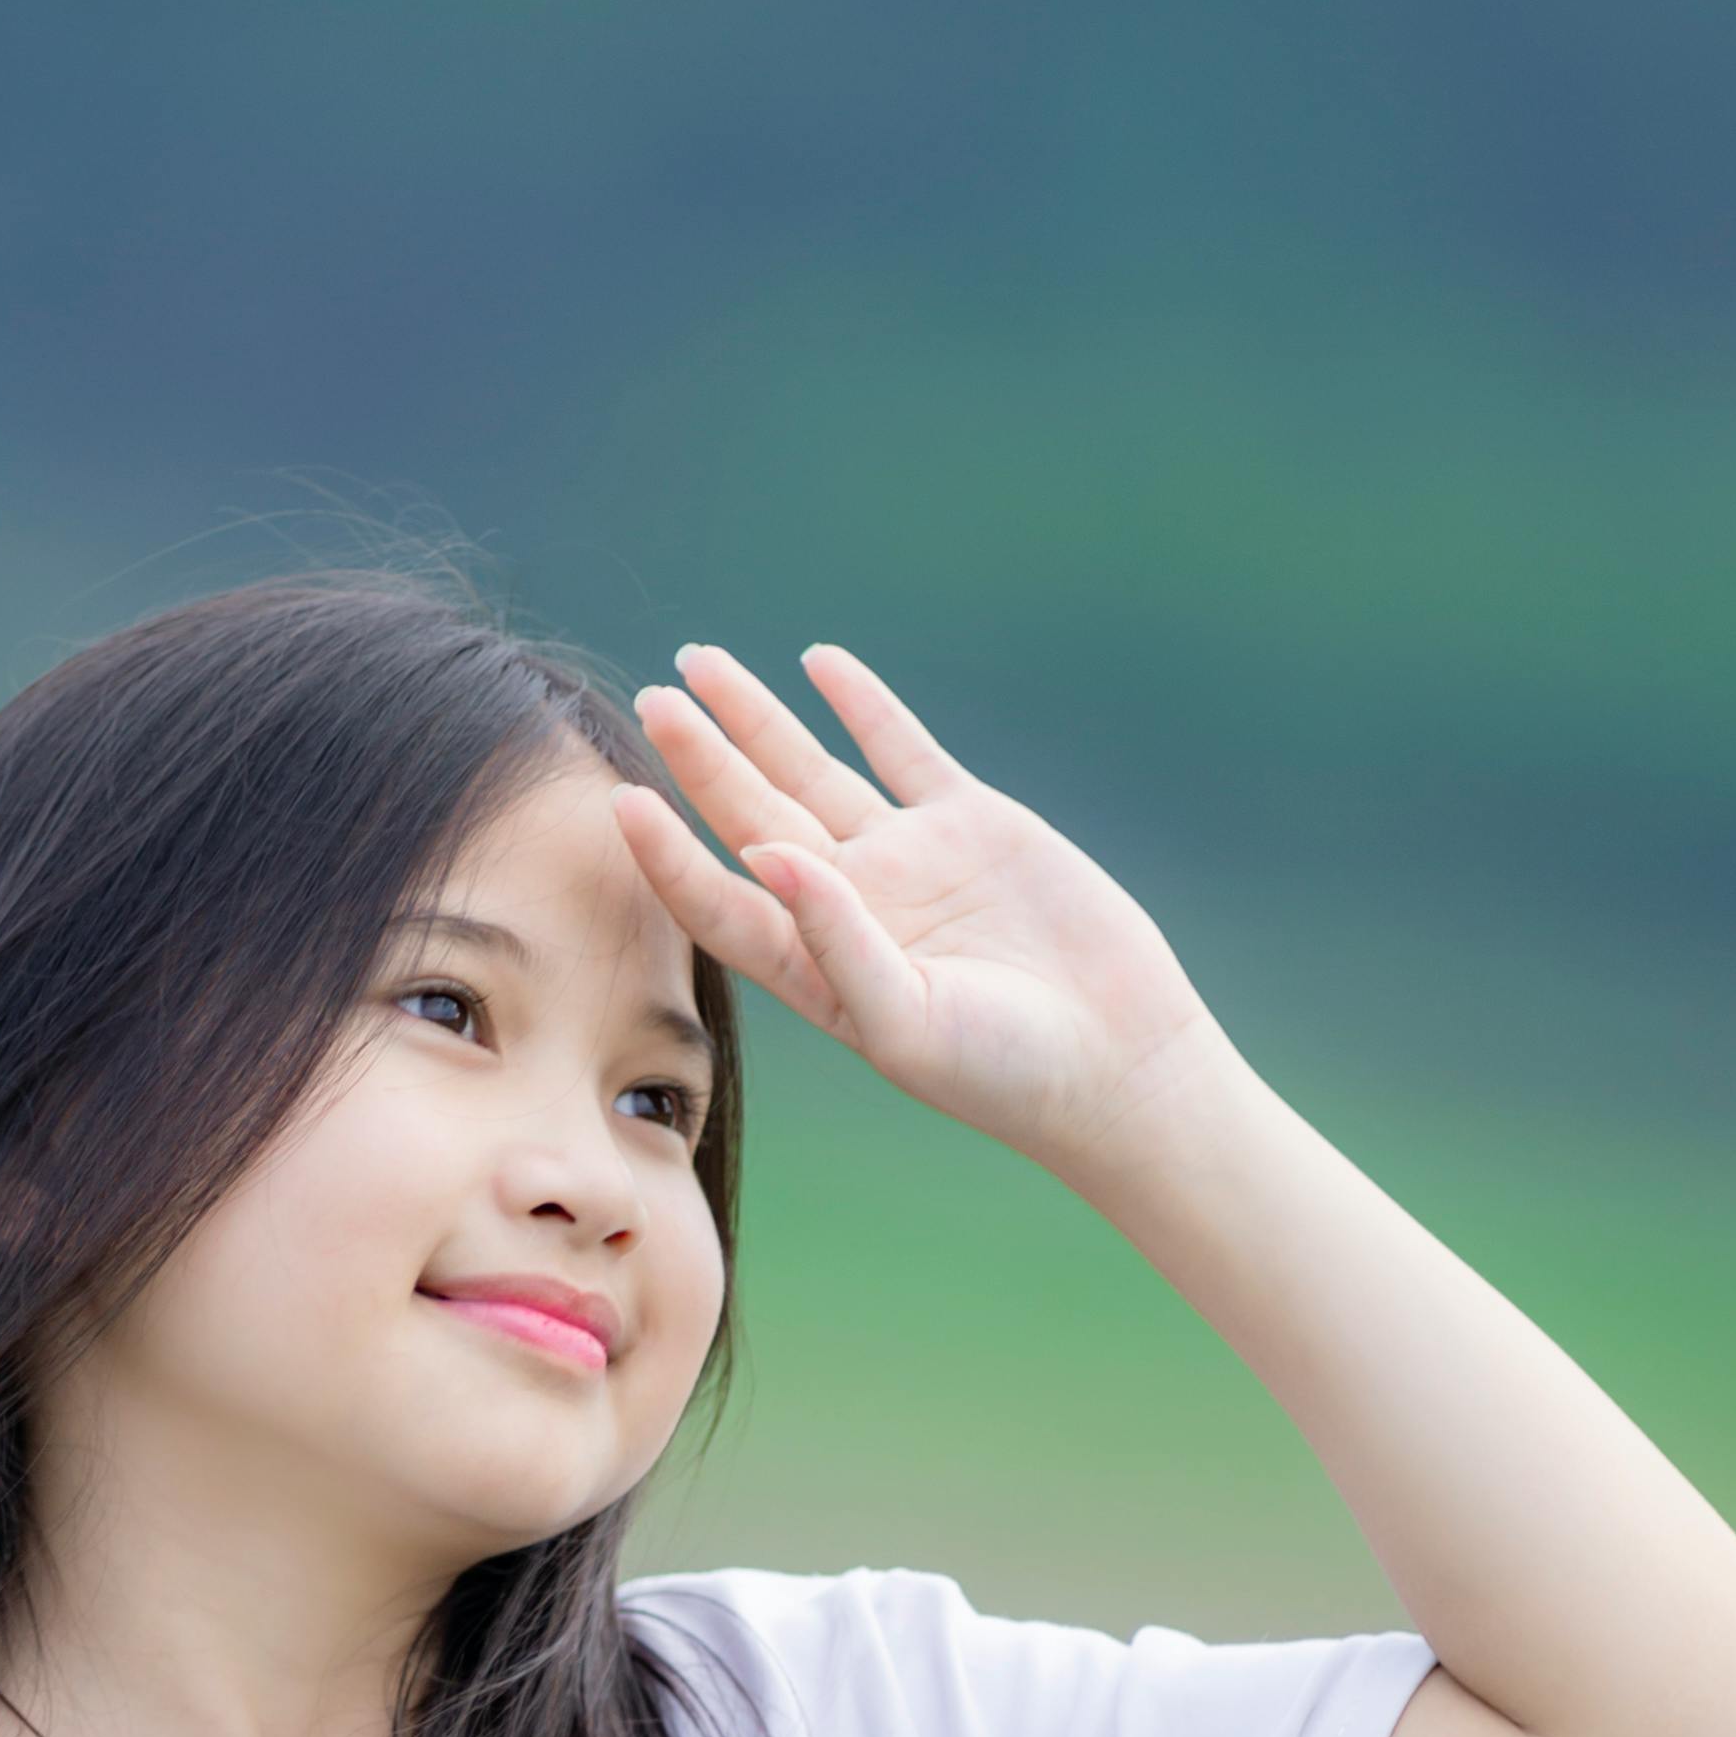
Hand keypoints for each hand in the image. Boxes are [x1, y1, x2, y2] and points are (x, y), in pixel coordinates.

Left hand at [618, 640, 1221, 1184]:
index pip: (718, 901)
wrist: (1114, 1061)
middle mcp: (844, 907)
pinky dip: (863, 704)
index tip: (620, 801)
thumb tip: (764, 853)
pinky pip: (900, 749)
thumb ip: (834, 942)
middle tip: (652, 700)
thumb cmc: (1005, 1073)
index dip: (667, 856)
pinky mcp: (969, 824)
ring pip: (810, 771)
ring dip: (756, 721)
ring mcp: (905, 860)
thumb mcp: (907, 1024)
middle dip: (699, 759)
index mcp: (813, 968)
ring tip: (698, 665)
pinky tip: (817, 663)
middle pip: (749, 817)